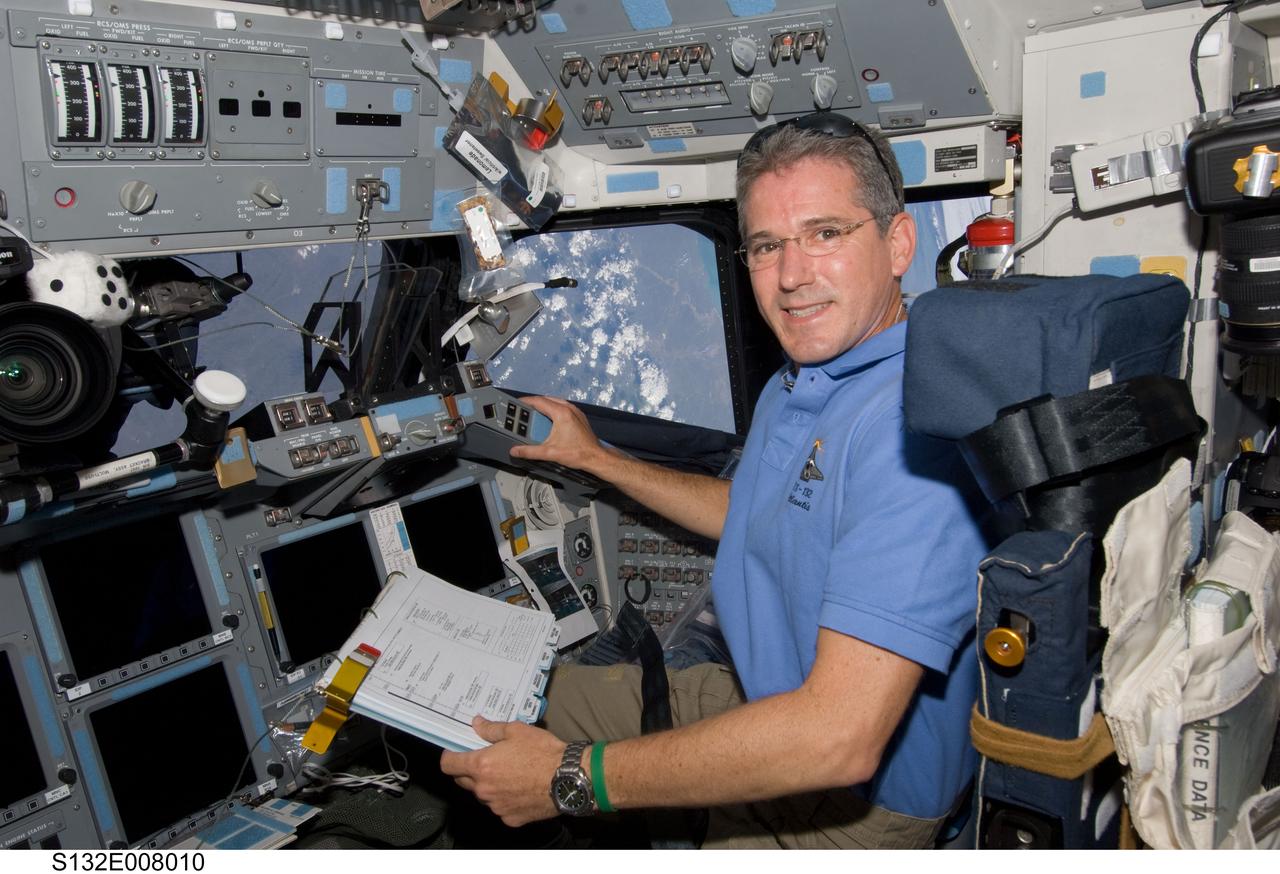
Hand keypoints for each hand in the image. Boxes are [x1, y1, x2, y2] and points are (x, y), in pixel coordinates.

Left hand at [439, 716, 567, 826]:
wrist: (568, 778)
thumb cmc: (543, 752)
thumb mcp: (517, 731)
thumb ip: (492, 729)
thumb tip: (477, 724)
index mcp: (481, 766)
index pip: (449, 765)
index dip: (449, 756)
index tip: (455, 752)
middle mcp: (484, 789)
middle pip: (463, 781)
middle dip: (469, 770)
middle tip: (487, 759)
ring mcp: (496, 806)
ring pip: (483, 795)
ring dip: (488, 785)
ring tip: (510, 773)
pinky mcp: (510, 818)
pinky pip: (500, 807)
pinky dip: (505, 799)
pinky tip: (520, 788)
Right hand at [509, 395, 616, 474]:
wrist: (596, 457)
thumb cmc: (579, 453)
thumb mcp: (550, 453)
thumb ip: (530, 451)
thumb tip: (516, 450)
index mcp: (562, 413)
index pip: (539, 401)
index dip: (526, 401)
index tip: (517, 403)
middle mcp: (569, 409)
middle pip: (547, 400)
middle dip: (534, 404)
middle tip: (524, 409)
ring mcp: (576, 412)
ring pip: (555, 402)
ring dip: (544, 406)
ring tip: (534, 413)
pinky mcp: (579, 417)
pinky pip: (562, 407)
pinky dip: (553, 410)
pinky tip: (548, 419)